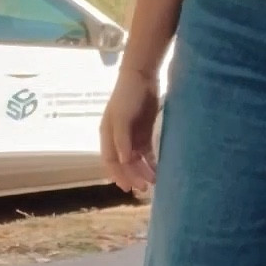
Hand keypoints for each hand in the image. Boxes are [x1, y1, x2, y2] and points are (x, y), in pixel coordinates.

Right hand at [100, 67, 159, 195]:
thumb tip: (124, 161)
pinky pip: (147, 153)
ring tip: (154, 182)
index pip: (110, 161)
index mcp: (107, 135)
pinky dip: (151, 163)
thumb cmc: (127, 95)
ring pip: (136, 160)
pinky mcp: (144, 133)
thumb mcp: (122, 116)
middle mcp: (118, 139)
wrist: (142, 77)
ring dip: (142, 172)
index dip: (118, 175)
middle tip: (145, 188)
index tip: (128, 187)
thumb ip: (122, 139)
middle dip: (133, 176)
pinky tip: (158, 171)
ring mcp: (132, 137)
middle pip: (124, 163)